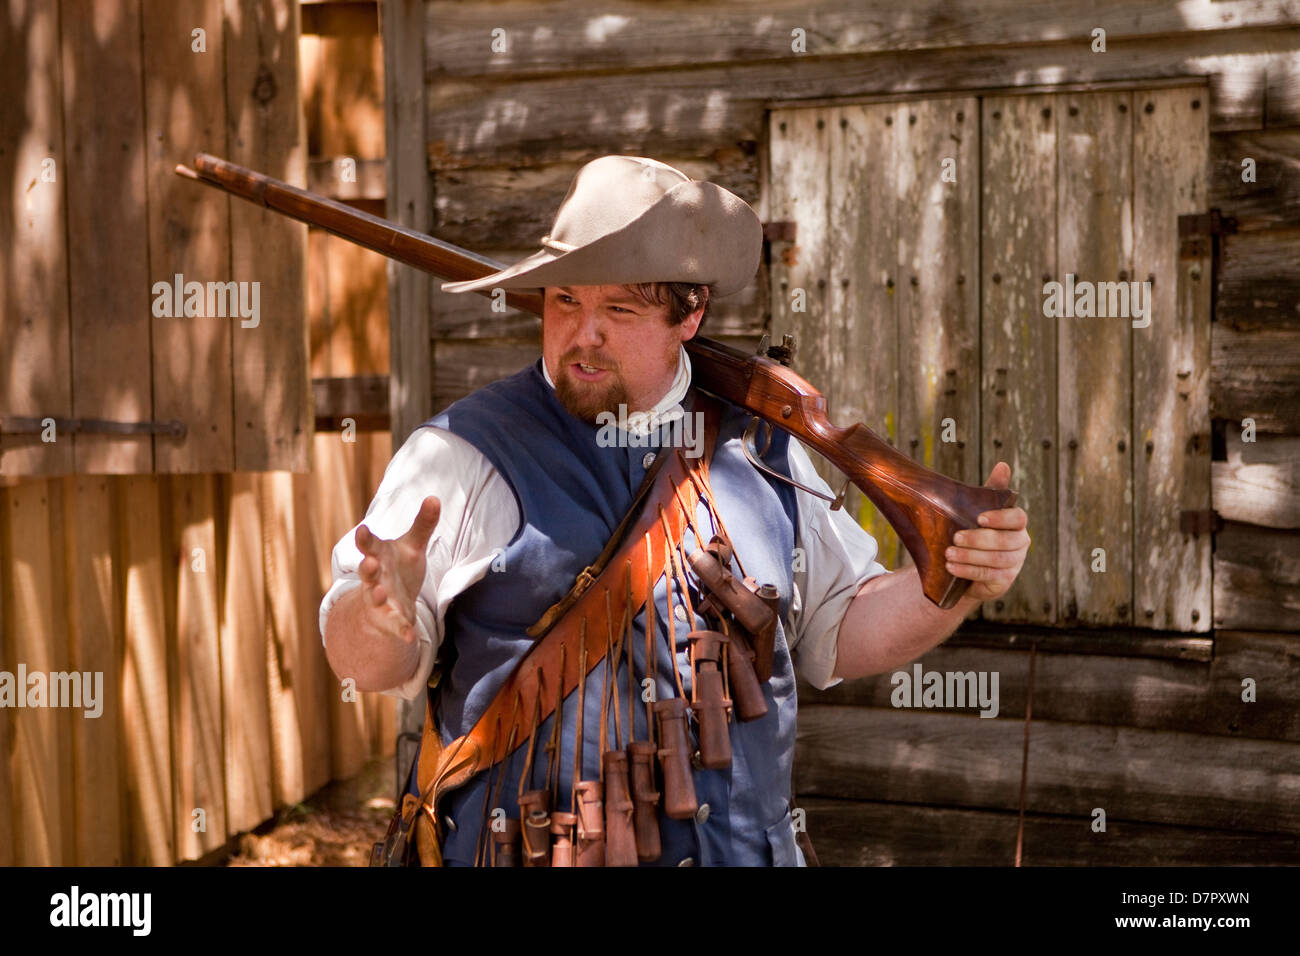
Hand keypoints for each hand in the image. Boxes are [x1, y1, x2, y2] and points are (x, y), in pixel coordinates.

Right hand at [354, 495, 440, 644]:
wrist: (389, 602)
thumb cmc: (398, 568)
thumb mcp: (411, 546)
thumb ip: (422, 524)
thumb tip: (435, 497)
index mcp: (379, 555)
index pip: (370, 545)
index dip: (365, 538)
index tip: (362, 530)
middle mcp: (375, 578)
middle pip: (367, 572)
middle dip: (366, 567)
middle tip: (367, 561)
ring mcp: (379, 600)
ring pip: (374, 598)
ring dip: (376, 595)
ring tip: (379, 591)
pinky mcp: (388, 620)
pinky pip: (394, 626)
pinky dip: (401, 631)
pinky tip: (409, 637)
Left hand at [944, 462, 1028, 603]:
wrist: (967, 565)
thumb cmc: (976, 531)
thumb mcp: (980, 510)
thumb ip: (992, 491)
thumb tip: (1003, 465)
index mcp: (1016, 524)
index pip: (1019, 518)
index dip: (1001, 518)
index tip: (979, 518)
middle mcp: (1020, 543)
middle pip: (1006, 541)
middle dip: (979, 540)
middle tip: (955, 538)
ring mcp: (1015, 564)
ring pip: (997, 560)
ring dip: (971, 557)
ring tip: (948, 553)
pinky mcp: (1004, 581)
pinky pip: (989, 576)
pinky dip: (968, 571)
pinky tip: (951, 567)